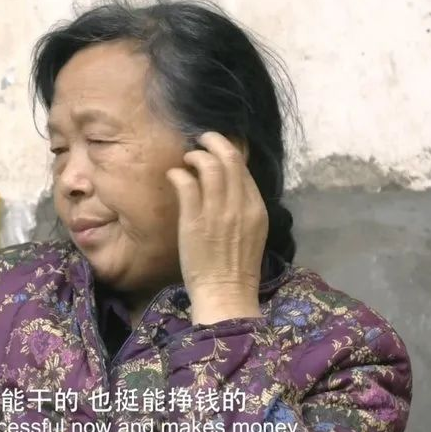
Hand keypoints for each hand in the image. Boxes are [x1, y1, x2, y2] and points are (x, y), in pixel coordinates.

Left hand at [166, 131, 268, 322]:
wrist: (226, 293)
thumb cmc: (237, 267)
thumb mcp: (253, 232)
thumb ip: (245, 207)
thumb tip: (232, 185)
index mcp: (256, 208)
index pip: (244, 167)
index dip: (229, 151)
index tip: (218, 149)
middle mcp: (239, 205)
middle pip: (229, 158)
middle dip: (214, 141)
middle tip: (202, 139)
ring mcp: (216, 212)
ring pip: (208, 166)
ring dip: (195, 156)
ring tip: (187, 159)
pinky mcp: (194, 221)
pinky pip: (186, 185)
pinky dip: (178, 174)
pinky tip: (174, 176)